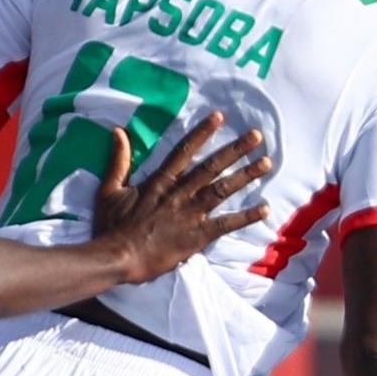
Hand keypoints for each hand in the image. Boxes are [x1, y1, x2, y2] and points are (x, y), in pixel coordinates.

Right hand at [85, 112, 270, 280]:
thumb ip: (119, 161)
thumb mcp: (110, 190)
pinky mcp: (198, 236)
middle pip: (211, 167)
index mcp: (160, 182)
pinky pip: (226, 224)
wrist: (118, 258)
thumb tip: (119, 132)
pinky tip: (265, 209)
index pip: (184, 151)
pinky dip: (246, 217)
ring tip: (266, 163)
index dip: (202, 133)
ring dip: (245, 176)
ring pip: (222, 190)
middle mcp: (179, 193)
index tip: (219, 117)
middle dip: (235, 150)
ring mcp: (190, 214)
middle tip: (256, 136)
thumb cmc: (112, 226)